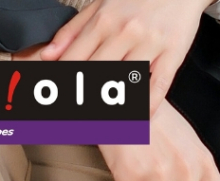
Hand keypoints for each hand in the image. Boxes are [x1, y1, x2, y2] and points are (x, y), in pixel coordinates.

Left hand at [40, 0, 211, 112]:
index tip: (55, 108)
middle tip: (72, 128)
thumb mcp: (102, 4)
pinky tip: (139, 121)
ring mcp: (149, 43)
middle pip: (95, 77)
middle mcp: (124, 31)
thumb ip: (72, 31)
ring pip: (125, 85)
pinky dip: (147, 107)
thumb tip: (47, 57)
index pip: (73, 62)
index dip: (61, 88)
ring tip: (103, 128)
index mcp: (103, 21)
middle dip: (82, 103)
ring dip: (112, 110)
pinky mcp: (172, 52)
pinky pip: (158, 86)